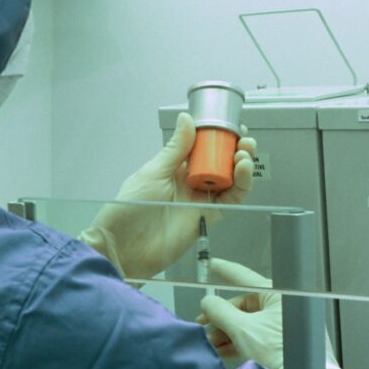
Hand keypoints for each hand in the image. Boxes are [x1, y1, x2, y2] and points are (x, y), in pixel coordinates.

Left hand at [78, 113, 255, 278]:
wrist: (124, 249)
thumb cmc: (129, 210)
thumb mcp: (152, 174)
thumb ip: (174, 150)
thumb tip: (186, 119)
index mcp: (174, 168)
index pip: (202, 147)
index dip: (218, 136)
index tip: (229, 125)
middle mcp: (190, 182)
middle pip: (221, 162)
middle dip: (234, 149)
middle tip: (243, 140)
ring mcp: (200, 199)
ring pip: (230, 179)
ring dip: (241, 164)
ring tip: (244, 153)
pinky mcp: (208, 217)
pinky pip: (230, 199)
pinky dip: (241, 185)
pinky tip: (242, 170)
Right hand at [197, 259, 355, 368]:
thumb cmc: (282, 354)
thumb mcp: (243, 330)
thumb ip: (219, 312)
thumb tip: (207, 303)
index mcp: (278, 295)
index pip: (244, 277)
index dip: (224, 271)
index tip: (211, 264)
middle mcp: (283, 306)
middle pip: (243, 305)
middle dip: (220, 316)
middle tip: (202, 323)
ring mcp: (283, 325)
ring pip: (247, 322)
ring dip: (226, 332)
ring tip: (210, 343)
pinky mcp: (282, 343)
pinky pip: (254, 336)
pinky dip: (237, 342)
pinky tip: (222, 350)